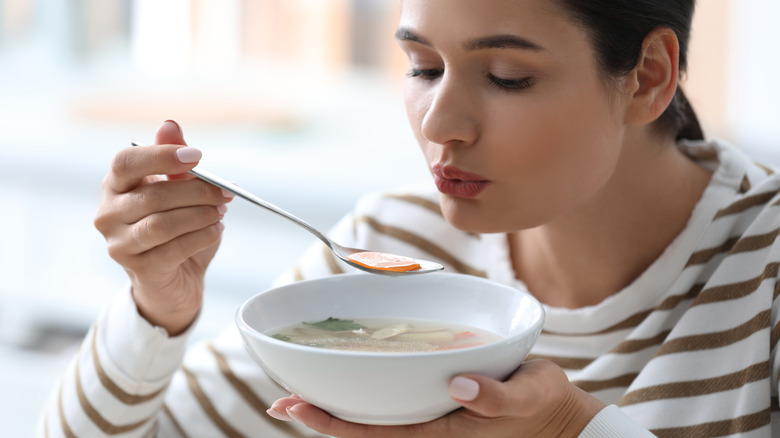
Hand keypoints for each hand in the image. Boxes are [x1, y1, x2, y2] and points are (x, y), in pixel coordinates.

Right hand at [94, 120, 233, 334]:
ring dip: (200, 215)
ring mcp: (119, 243)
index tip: (198, 157)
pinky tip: (215, 231)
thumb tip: (169, 124)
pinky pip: (173, 248)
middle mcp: (108, 213)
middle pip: (153, 195)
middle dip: (198, 191)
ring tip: (219, 213)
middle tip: (225, 192)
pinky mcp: (138, 269)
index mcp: (116, 186)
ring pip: (162, 224)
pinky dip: (201, 236)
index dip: (161, 156)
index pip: (126, 162)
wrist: (176, 279)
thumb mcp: (180, 190)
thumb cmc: (177, 229)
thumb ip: (175, 159)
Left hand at [267, 360, 604, 437]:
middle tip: (282, 395)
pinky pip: (393, 395)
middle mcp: (426, 426)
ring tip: (301, 384)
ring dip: (338, 400)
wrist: (558, 416)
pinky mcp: (436, 397)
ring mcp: (429, 414)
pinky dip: (364, 385)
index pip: (373, 432)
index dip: (332, 422)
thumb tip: (460, 386)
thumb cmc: (541, 408)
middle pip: (362, 425)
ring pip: (374, 411)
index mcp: (439, 433)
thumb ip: (496, 397)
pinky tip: (351, 371)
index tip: (297, 407)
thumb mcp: (526, 398)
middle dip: (321, 413)